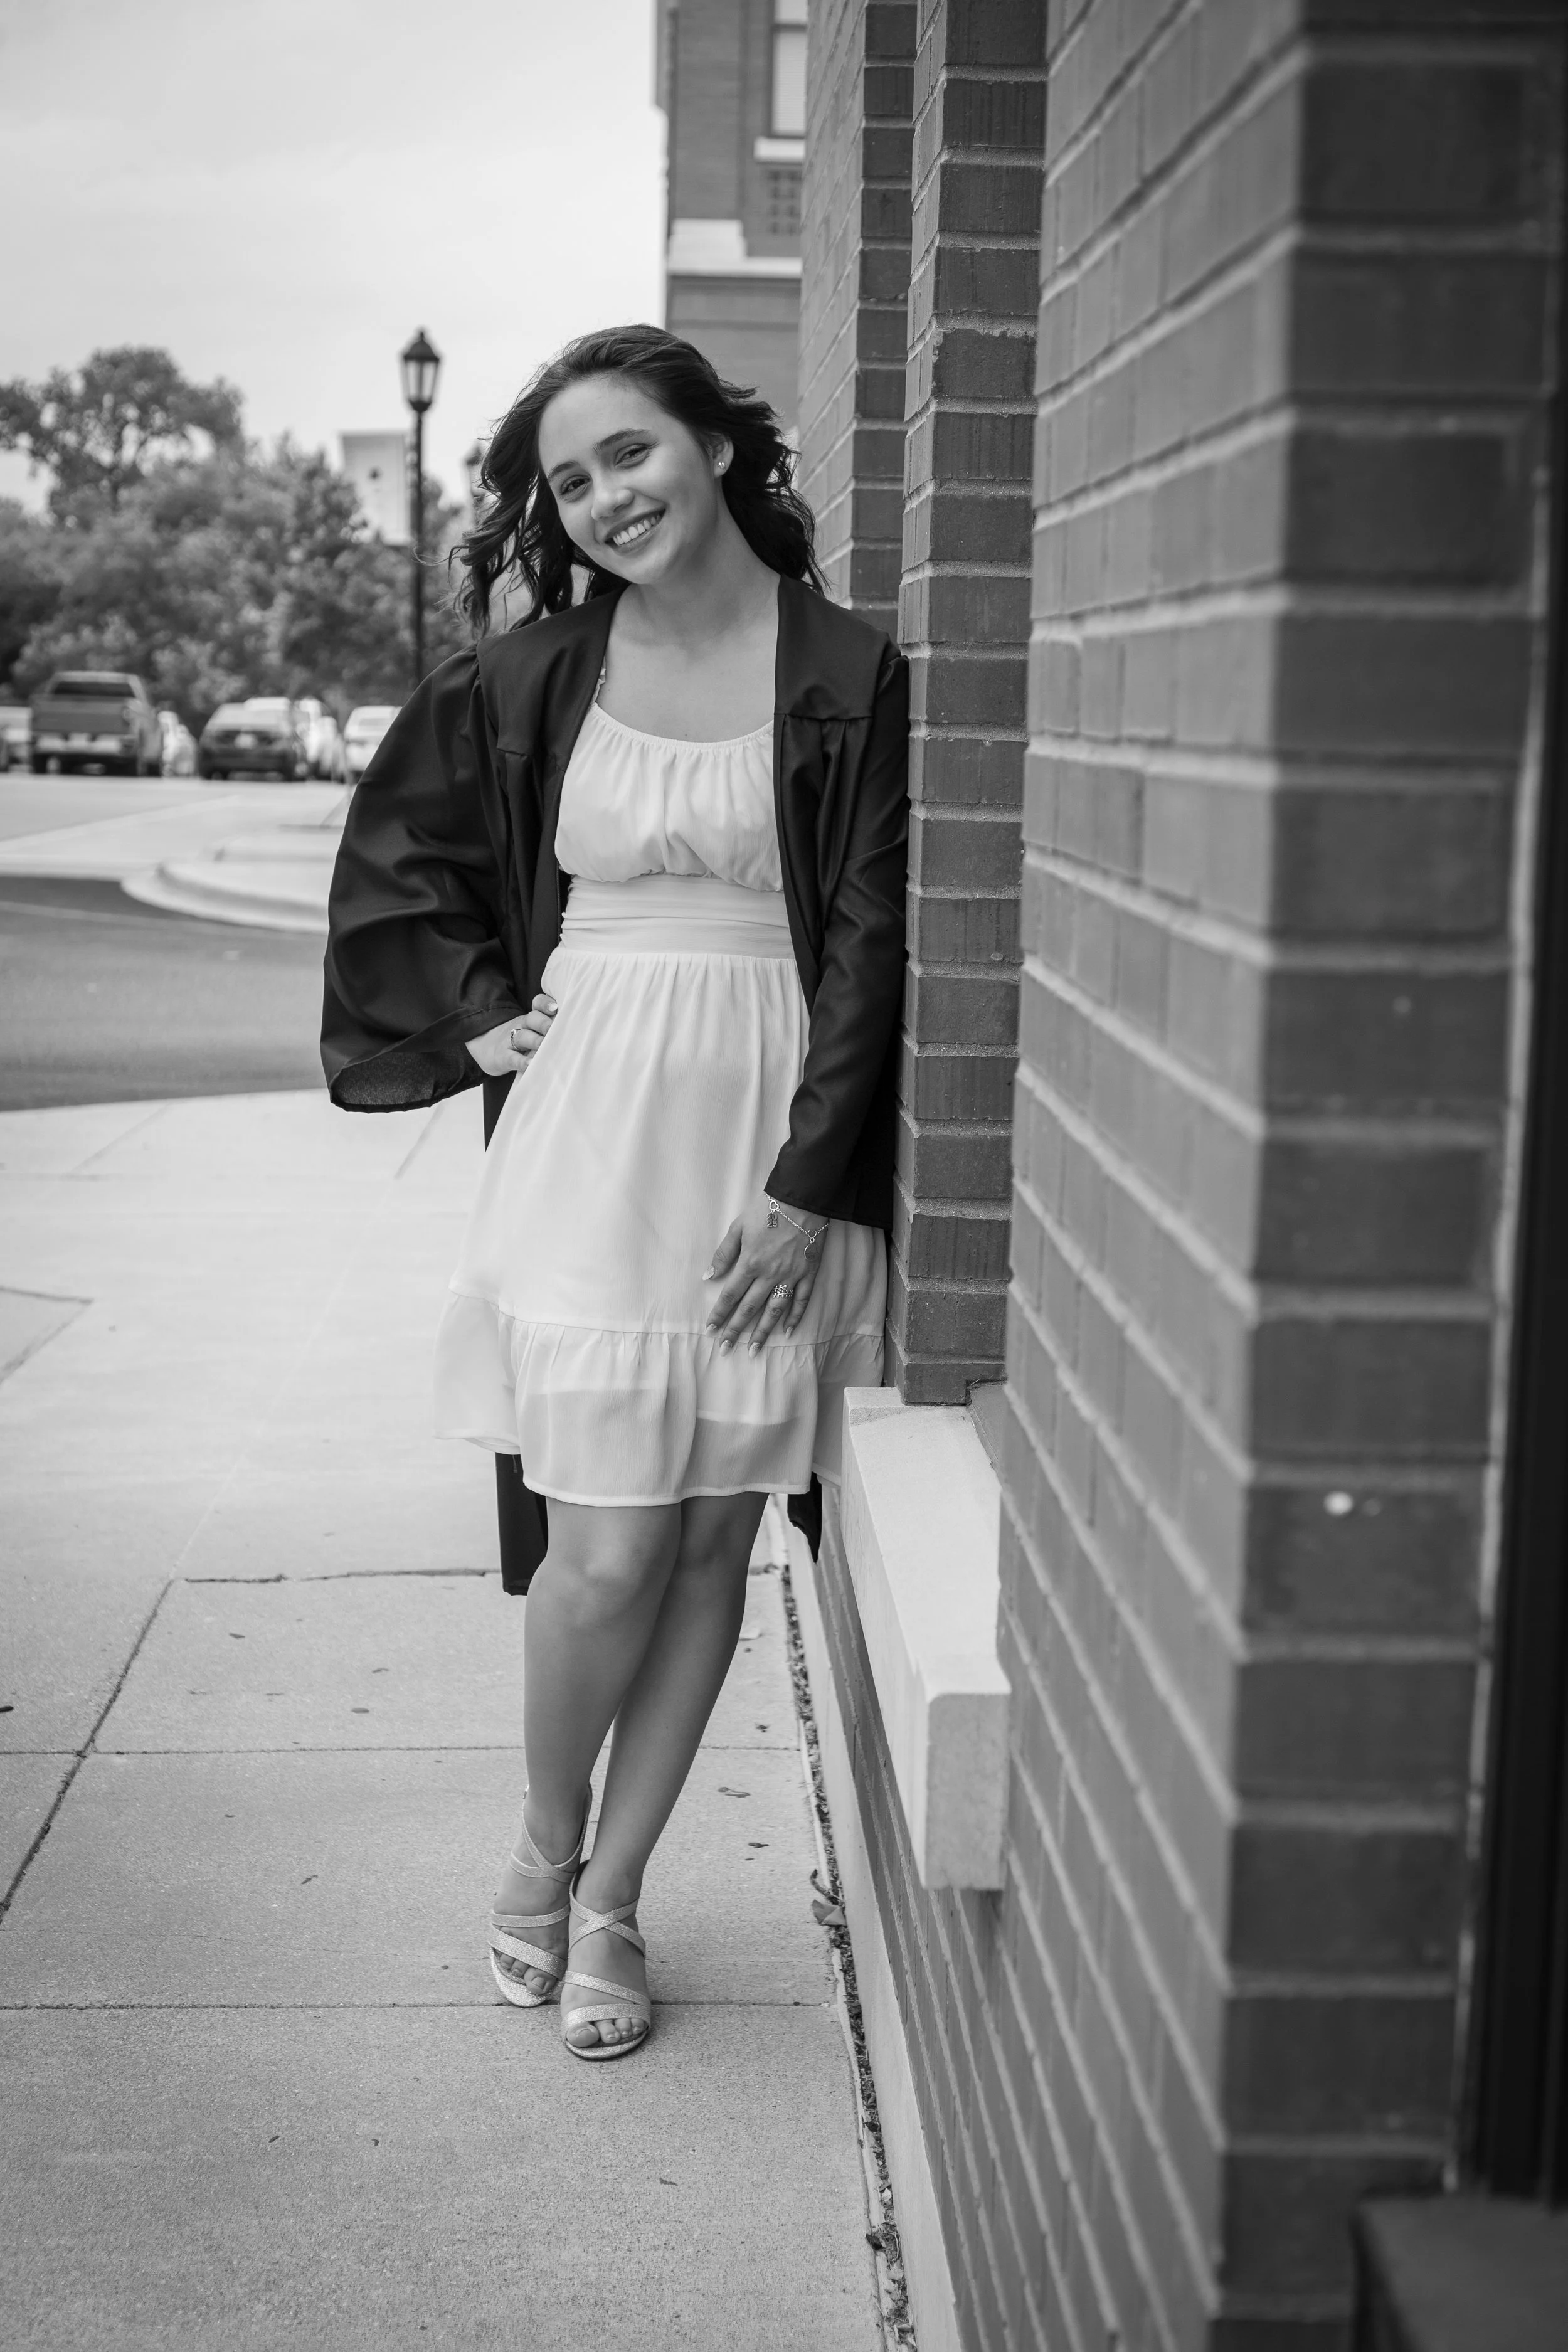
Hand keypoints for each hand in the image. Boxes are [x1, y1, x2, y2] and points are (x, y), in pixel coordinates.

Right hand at [465, 994, 555, 1076]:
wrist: (487, 1047)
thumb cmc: (520, 1040)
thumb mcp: (532, 1029)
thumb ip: (549, 1026)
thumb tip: (574, 1030)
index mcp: (532, 1018)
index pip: (537, 1004)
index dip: (545, 1004)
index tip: (555, 1008)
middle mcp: (522, 1026)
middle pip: (532, 1019)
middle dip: (544, 1023)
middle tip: (553, 1030)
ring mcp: (511, 1041)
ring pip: (523, 1037)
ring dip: (535, 1041)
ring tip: (545, 1046)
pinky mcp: (503, 1057)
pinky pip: (513, 1058)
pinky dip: (522, 1062)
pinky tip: (531, 1064)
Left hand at [704, 1193, 827, 1354]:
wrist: (802, 1198)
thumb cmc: (767, 1209)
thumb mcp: (738, 1226)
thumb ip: (724, 1253)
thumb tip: (709, 1275)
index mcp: (750, 1263)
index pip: (730, 1295)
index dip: (719, 1314)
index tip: (710, 1330)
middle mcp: (770, 1274)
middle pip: (750, 1308)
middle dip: (736, 1330)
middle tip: (725, 1349)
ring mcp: (791, 1275)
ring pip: (775, 1310)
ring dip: (763, 1332)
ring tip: (754, 1350)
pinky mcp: (808, 1273)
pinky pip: (801, 1300)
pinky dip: (795, 1317)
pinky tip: (787, 1331)